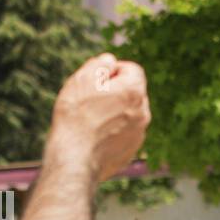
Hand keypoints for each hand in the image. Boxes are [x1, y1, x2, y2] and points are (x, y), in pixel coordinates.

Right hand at [46, 53, 150, 181]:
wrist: (75, 158)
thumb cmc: (76, 116)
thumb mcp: (83, 79)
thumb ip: (100, 64)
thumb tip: (111, 61)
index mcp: (134, 91)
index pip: (132, 69)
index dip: (113, 70)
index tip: (96, 79)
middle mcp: (143, 112)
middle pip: (131, 92)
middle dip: (114, 91)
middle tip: (90, 99)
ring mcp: (139, 133)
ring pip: (128, 114)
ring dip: (114, 111)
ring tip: (91, 119)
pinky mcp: (132, 150)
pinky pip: (124, 133)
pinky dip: (113, 131)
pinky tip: (94, 136)